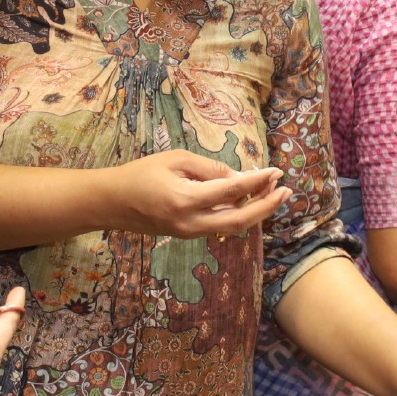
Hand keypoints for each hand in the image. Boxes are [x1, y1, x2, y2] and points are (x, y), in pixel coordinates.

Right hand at [109, 150, 290, 238]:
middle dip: (266, 207)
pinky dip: (238, 214)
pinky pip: (220, 226)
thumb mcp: (175, 160)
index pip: (231, 191)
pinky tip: (248, 200)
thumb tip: (238, 179)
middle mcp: (191, 223)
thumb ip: (209, 169)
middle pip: (239, 221)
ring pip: (232, 227)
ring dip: (255, 211)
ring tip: (272, 191)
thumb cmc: (140, 174)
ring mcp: (190, 233)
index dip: (257, 181)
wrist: (111, 203)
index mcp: (185, 200)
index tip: (275, 171)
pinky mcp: (188, 235)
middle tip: (285, 190)